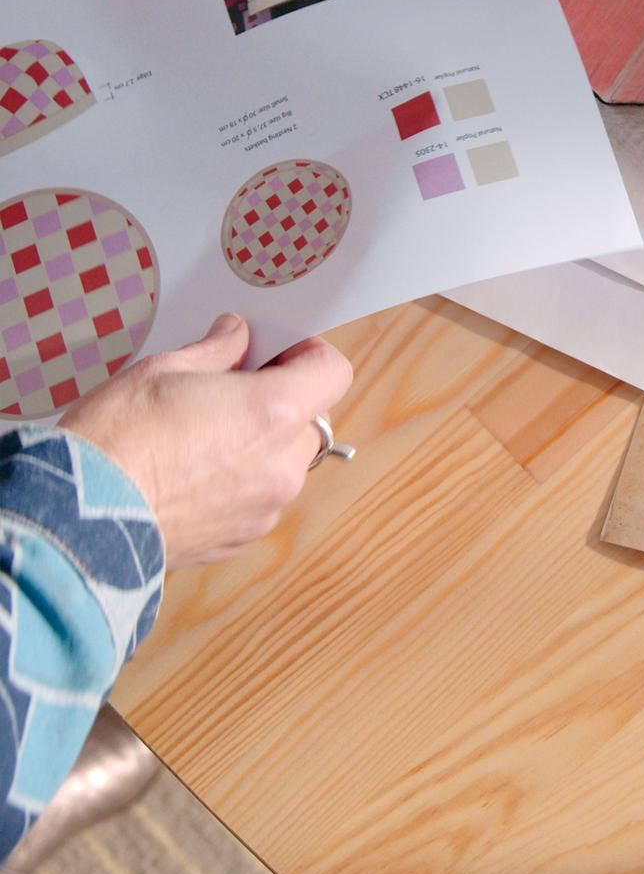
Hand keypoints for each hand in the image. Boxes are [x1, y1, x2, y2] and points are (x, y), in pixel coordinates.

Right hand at [59, 314, 352, 566]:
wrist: (80, 517)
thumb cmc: (117, 441)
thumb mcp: (162, 370)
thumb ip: (215, 351)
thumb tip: (236, 336)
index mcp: (274, 411)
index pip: (333, 373)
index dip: (309, 357)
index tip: (279, 353)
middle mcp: (281, 464)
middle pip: (311, 421)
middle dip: (280, 404)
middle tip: (229, 393)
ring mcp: (265, 507)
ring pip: (284, 464)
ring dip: (260, 447)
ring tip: (202, 438)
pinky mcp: (242, 537)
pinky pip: (258, 499)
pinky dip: (240, 483)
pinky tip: (192, 474)